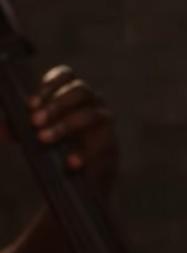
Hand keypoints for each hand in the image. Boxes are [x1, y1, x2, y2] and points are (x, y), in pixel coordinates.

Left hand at [21, 65, 117, 194]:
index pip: (66, 75)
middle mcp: (93, 103)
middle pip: (80, 91)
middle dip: (56, 105)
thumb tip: (1, 129)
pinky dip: (83, 154)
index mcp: (73, 94)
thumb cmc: (60, 146)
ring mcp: (104, 123)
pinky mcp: (110, 146)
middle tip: (35, 121)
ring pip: (90, 115)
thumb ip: (19, 130)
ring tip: (44, 138)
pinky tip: (70, 162)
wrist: (84, 177)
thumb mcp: (36, 134)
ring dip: (65, 125)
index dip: (50, 84)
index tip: (32, 103)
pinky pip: (99, 146)